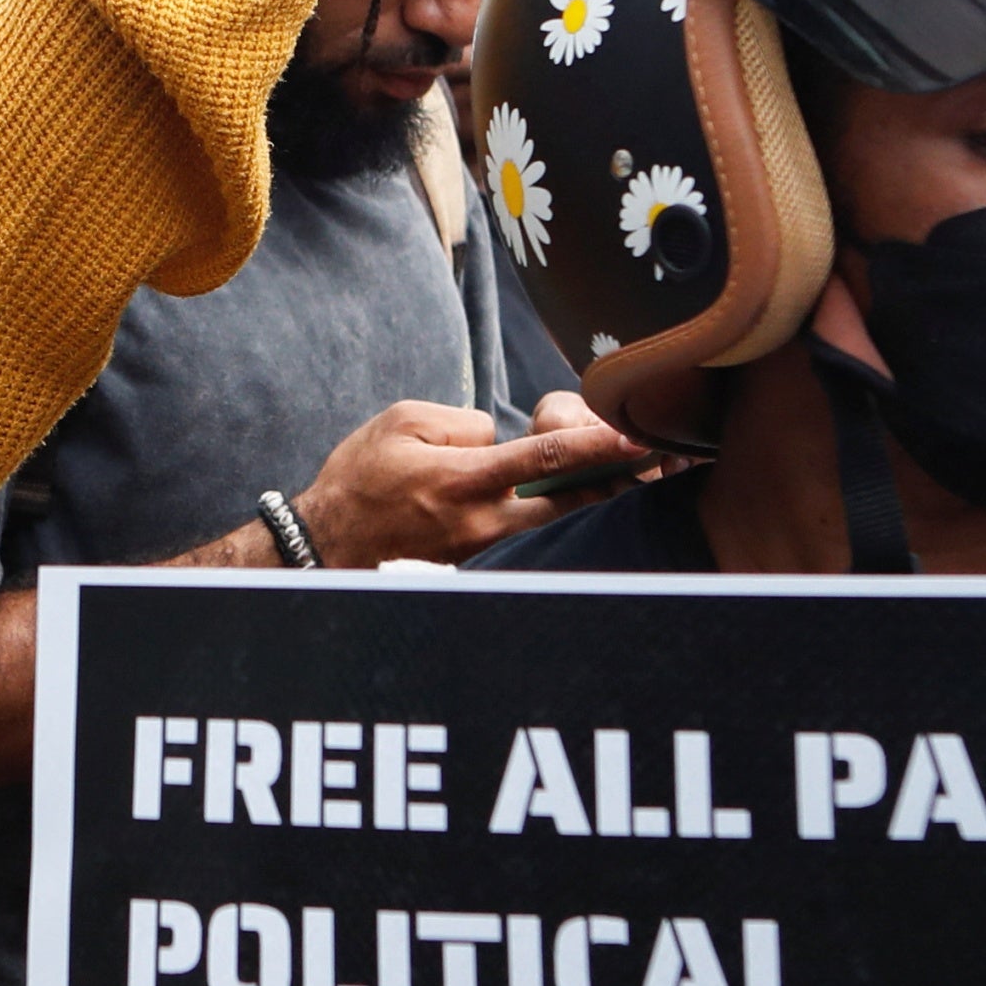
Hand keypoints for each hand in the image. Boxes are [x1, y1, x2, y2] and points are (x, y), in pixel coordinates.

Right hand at [294, 397, 646, 565]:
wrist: (326, 544)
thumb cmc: (359, 477)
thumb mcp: (401, 423)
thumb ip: (463, 424)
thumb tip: (500, 437)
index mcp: (464, 480)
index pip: (545, 459)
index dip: (596, 446)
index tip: (636, 436)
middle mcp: (480, 521)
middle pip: (567, 503)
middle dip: (614, 483)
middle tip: (659, 465)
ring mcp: (480, 548)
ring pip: (551, 525)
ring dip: (591, 503)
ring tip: (630, 483)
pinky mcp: (474, 562)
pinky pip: (524, 538)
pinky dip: (554, 522)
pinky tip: (576, 506)